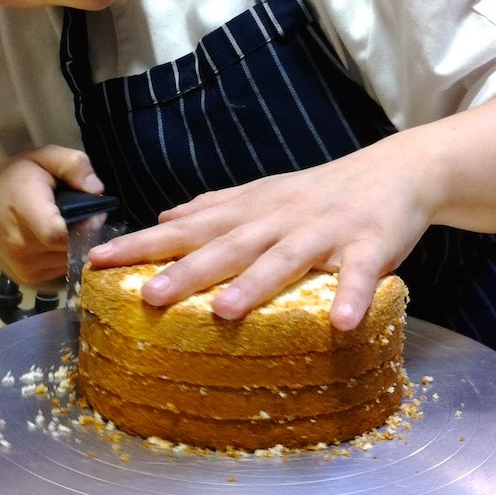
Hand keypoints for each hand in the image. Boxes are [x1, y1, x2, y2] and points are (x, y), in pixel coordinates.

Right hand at [0, 145, 103, 285]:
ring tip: (69, 227)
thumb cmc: (18, 177)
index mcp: (23, 210)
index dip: (83, 226)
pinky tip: (59, 242)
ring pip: (67, 262)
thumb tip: (96, 189)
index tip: (93, 214)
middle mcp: (18, 244)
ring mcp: (20, 266)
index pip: (56, 234)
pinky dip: (65, 258)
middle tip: (84, 218)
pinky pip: (59, 271)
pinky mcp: (25, 279)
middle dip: (85, 235)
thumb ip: (73, 165)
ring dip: (75, 248)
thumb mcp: (45, 157)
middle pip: (69, 249)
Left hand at [88, 133, 437, 329]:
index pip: (188, 228)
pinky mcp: (371, 245)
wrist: (397, 171)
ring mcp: (326, 232)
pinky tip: (341, 323)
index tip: (98, 260)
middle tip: (147, 295)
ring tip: (225, 311)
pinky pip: (362, 274)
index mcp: (252, 210)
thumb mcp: (264, 193)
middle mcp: (280, 219)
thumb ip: (217, 207)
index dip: (144, 244)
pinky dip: (353, 296)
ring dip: (256, 284)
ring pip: (286, 258)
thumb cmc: (323, 192)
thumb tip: (164, 216)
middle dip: (187, 271)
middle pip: (229, 246)